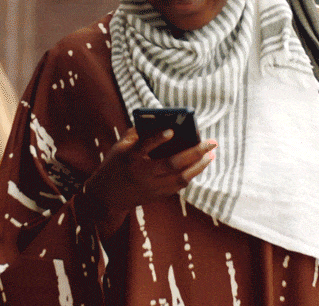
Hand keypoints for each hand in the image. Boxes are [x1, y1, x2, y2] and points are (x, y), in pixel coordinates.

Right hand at [84, 127, 215, 227]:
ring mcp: (151, 187)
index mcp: (130, 158)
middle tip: (212, 142)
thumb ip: (139, 134)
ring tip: (211, 154)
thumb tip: (163, 122)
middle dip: (194, 152)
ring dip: (199, 166)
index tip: (171, 130)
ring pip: (180, 178)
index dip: (157, 139)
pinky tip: (200, 164)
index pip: (144, 147)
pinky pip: (179, 185)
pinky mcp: (158, 196)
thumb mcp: (121, 147)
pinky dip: (191, 174)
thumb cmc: (116, 164)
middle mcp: (142, 173)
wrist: (107, 196)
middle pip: (172, 164)